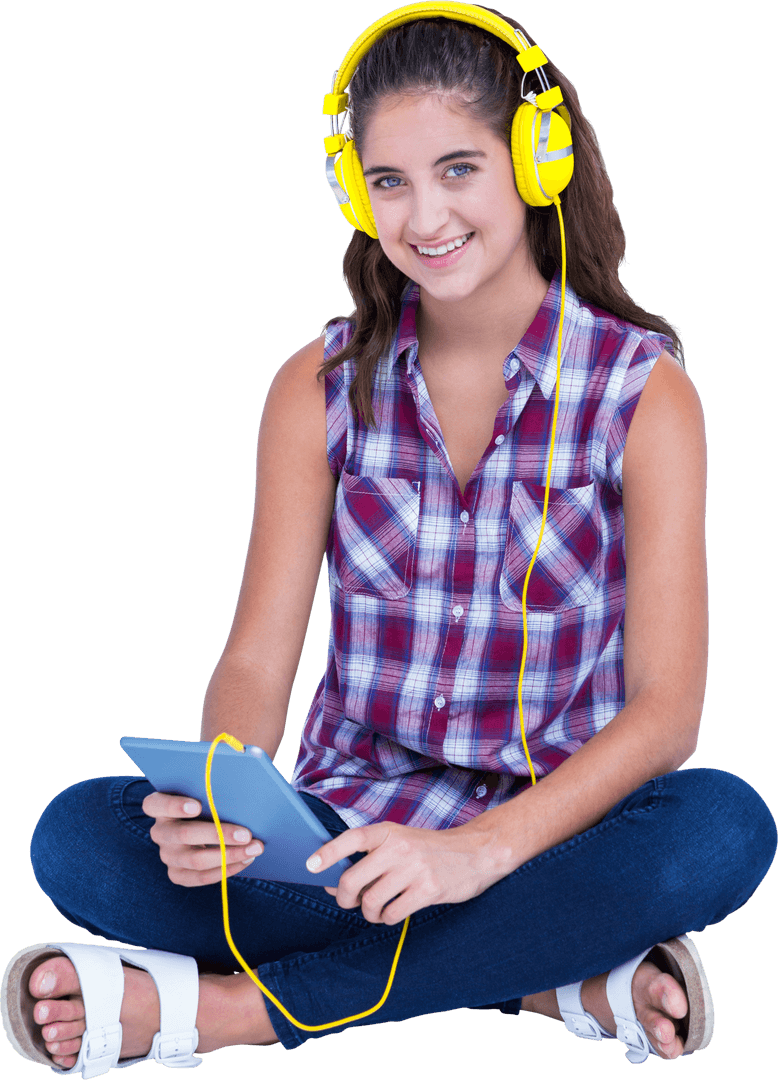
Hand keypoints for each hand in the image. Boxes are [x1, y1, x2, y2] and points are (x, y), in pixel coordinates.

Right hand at [142, 791, 263, 886]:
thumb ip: (213, 781)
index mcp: (158, 805)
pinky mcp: (177, 874)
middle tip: (246, 833)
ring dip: (229, 855)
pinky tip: (246, 859)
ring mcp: (167, 855)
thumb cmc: (209, 797)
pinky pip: (200, 878)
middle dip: (218, 834)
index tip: (198, 806)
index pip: (155, 804)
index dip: (174, 805)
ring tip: (255, 848)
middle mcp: (160, 831)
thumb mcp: (206, 787)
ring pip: (195, 860)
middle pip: (183, 835)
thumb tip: (242, 765)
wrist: (207, 821)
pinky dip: (226, 870)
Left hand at [306, 820, 511, 924]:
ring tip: (377, 909)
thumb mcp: (401, 841)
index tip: (310, 866)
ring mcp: (413, 869)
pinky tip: (394, 911)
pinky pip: (392, 913)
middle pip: (353, 880)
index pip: (351, 839)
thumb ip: (372, 857)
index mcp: (388, 831)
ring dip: (368, 912)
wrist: (476, 852)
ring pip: (371, 901)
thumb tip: (334, 882)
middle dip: (345, 898)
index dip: (328, 852)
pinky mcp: (427, 890)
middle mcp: (398, 847)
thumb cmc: (430, 849)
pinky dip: (387, 918)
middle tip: (349, 902)